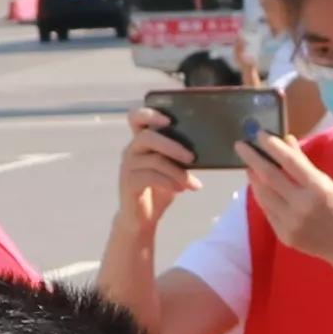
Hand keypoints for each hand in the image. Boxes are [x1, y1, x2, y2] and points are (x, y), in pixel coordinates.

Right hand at [115, 108, 201, 234]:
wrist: (141, 219)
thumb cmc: (158, 190)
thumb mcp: (172, 170)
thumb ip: (180, 158)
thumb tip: (205, 151)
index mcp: (142, 143)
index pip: (136, 118)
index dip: (150, 114)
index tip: (169, 120)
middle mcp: (131, 151)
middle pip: (147, 137)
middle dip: (172, 145)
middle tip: (192, 158)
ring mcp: (127, 167)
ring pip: (154, 160)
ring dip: (177, 171)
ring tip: (191, 183)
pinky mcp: (128, 183)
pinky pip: (150, 177)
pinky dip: (168, 182)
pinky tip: (180, 190)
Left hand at [238, 124, 332, 259]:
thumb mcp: (327, 183)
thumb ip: (304, 163)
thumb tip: (285, 140)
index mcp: (318, 188)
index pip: (289, 161)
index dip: (272, 146)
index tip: (258, 134)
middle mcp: (302, 205)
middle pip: (269, 176)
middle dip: (252, 158)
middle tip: (240, 145)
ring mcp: (291, 222)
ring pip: (263, 195)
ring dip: (254, 178)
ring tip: (249, 166)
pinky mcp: (284, 236)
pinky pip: (267, 212)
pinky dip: (262, 197)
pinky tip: (260, 188)